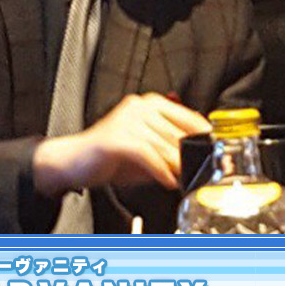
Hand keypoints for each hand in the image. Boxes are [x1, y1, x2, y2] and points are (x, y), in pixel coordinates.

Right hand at [33, 93, 211, 197]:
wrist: (71, 162)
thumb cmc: (109, 156)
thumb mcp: (145, 149)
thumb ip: (168, 147)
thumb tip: (195, 155)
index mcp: (149, 104)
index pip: (185, 114)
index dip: (201, 131)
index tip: (214, 144)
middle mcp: (139, 107)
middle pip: (175, 132)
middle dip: (189, 153)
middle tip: (200, 168)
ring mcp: (127, 120)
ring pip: (163, 144)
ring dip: (177, 165)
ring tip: (184, 178)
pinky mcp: (117, 139)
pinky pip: (148, 156)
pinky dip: (161, 171)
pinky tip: (168, 181)